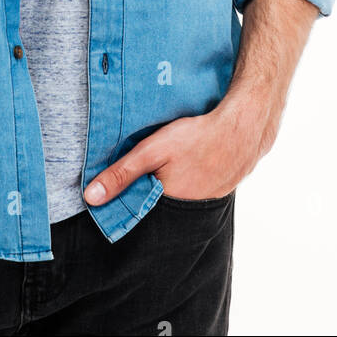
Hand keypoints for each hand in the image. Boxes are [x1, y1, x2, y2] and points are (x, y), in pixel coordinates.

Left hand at [83, 93, 279, 205]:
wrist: (245, 126)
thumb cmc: (197, 137)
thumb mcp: (152, 151)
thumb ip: (122, 174)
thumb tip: (91, 198)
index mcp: (169, 203)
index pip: (139, 210)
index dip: (127, 199)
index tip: (115, 189)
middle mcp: (190, 209)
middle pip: (161, 203)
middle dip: (150, 190)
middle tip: (149, 168)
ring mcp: (210, 199)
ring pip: (182, 194)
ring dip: (174, 182)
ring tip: (173, 163)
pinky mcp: (223, 187)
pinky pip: (200, 187)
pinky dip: (194, 177)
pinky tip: (192, 161)